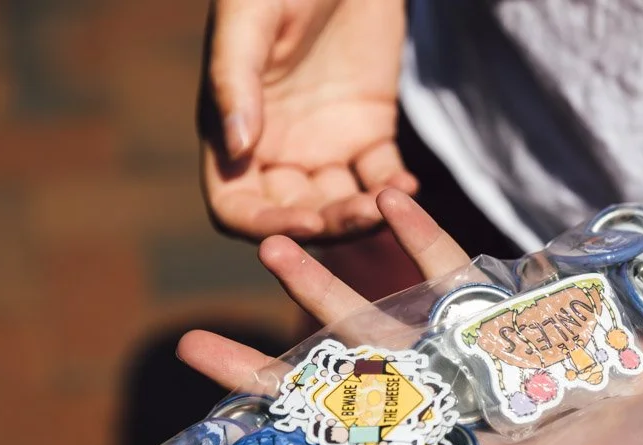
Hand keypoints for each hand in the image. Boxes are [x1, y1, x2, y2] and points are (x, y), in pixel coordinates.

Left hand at [177, 190, 642, 444]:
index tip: (231, 441)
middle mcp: (475, 423)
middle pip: (357, 393)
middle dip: (279, 371)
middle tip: (198, 343)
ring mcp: (495, 369)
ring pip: (397, 325)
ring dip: (336, 286)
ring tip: (276, 243)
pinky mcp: (526, 325)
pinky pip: (465, 274)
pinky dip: (428, 238)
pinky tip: (388, 198)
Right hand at [199, 0, 416, 239]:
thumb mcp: (249, 18)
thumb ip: (235, 81)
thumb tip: (236, 150)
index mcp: (233, 131)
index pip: (235, 206)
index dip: (265, 226)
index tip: (304, 223)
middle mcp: (276, 150)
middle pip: (294, 216)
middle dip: (326, 224)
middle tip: (363, 212)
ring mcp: (324, 146)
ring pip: (340, 205)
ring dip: (362, 215)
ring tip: (388, 202)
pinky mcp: (368, 133)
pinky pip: (380, 178)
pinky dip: (394, 190)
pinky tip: (409, 187)